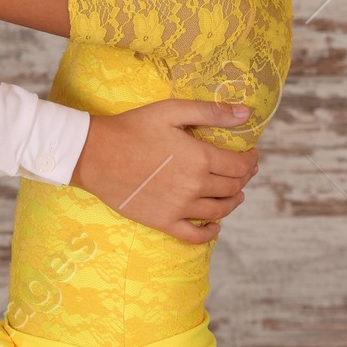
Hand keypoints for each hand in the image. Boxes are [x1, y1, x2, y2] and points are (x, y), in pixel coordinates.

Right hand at [72, 101, 258, 243]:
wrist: (95, 154)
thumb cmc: (132, 128)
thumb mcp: (172, 111)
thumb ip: (211, 112)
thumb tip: (246, 114)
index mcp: (199, 157)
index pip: (239, 165)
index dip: (251, 161)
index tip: (251, 156)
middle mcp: (194, 185)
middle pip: (232, 187)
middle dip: (243, 179)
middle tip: (243, 173)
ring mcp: (179, 207)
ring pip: (219, 211)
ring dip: (232, 203)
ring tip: (234, 195)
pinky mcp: (163, 221)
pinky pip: (194, 235)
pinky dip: (210, 232)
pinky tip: (214, 226)